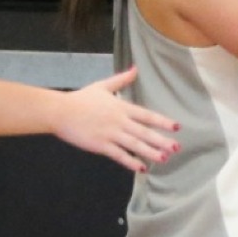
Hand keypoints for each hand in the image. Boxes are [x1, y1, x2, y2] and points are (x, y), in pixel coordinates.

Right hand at [54, 67, 180, 172]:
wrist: (60, 111)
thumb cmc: (81, 99)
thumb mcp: (102, 86)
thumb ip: (121, 79)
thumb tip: (135, 68)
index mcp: (121, 107)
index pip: (147, 115)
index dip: (162, 121)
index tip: (177, 127)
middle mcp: (119, 121)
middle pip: (144, 132)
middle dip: (162, 140)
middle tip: (177, 147)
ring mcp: (110, 134)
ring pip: (135, 145)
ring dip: (151, 152)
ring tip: (165, 158)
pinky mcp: (101, 145)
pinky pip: (120, 155)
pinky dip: (131, 162)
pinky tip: (142, 168)